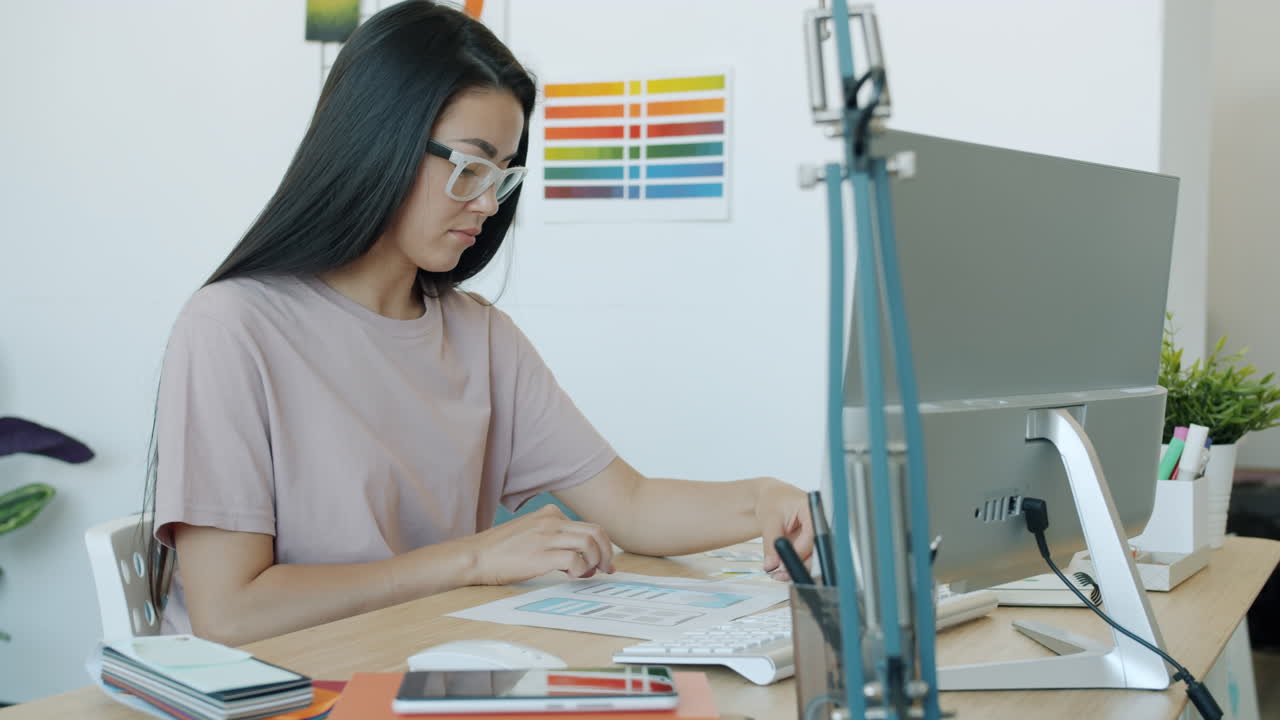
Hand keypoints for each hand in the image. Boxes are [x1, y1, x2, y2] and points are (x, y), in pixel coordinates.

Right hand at [466, 504, 615, 585]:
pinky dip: (581, 570)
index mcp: (549, 514)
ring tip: (588, 574)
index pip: (588, 525)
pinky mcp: (541, 555)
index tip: (602, 561)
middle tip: (607, 569)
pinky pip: (575, 559)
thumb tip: (578, 555)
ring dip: (595, 561)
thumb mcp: (530, 531)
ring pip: (589, 543)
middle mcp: (551, 521)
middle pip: (595, 531)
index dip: (601, 545)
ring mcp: (546, 536)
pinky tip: (572, 576)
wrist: (476, 556)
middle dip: (606, 552)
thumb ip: (553, 536)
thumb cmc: (500, 550)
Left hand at [754, 478, 814, 580]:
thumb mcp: (769, 519)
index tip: (785, 562)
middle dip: (799, 564)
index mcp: (812, 508)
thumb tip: (772, 564)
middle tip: (781, 574)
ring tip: (778, 574)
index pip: (813, 533)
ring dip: (796, 568)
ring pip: (813, 557)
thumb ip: (771, 542)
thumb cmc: (774, 500)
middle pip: (817, 549)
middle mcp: (819, 522)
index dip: (801, 550)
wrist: (773, 499)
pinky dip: (795, 565)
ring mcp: (816, 533)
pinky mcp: (810, 543)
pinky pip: (807, 558)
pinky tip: (783, 571)